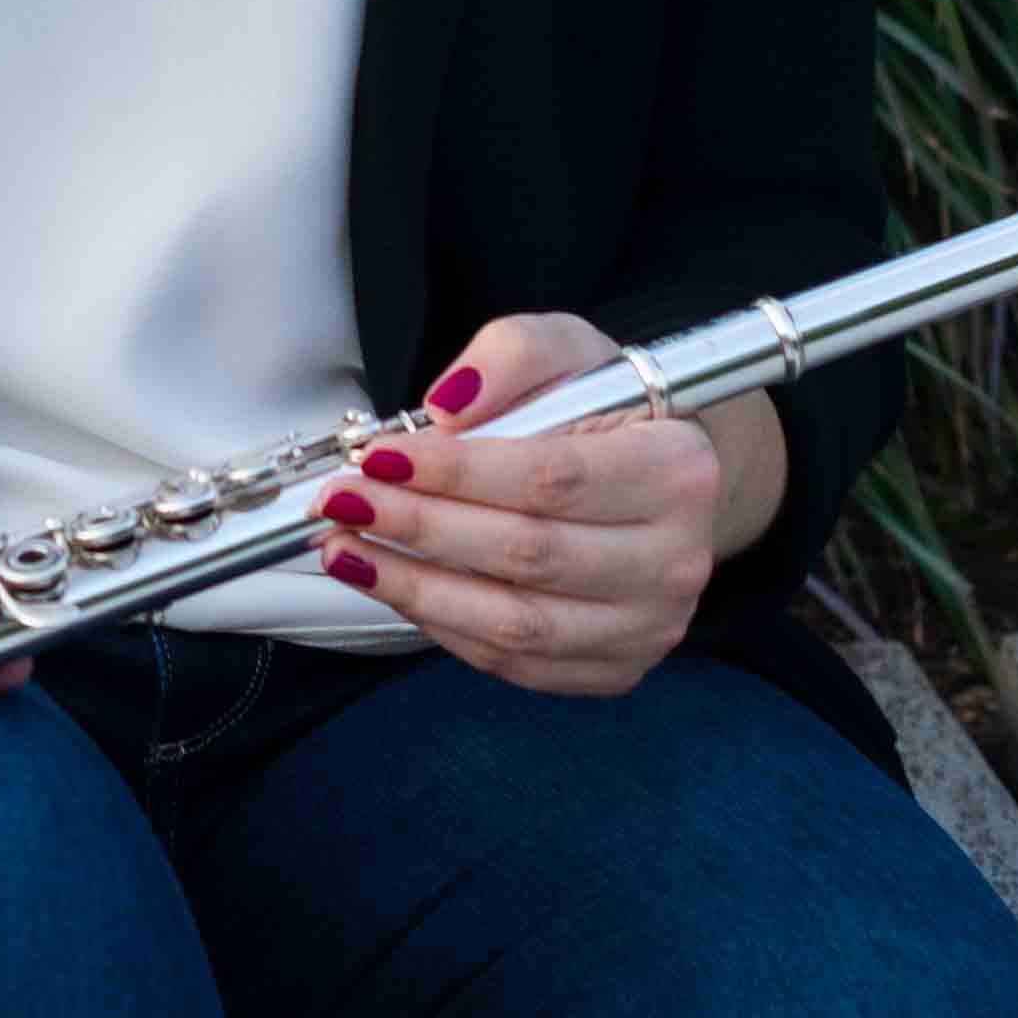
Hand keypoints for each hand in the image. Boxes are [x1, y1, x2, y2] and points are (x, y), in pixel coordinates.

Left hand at [303, 311, 719, 695]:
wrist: (661, 481)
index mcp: (677, 470)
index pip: (551, 478)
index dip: (455, 471)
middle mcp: (675, 560)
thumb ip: (511, 356)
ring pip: (515, 623)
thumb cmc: (609, 410)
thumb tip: (446, 409)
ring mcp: (647, 627)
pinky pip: (513, 662)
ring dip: (414, 588)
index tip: (379, 457)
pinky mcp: (614, 669)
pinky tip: (393, 586)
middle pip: (527, 553)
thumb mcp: (568, 348)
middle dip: (419, 527)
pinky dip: (442, 626)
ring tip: (345, 551)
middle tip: (341, 502)